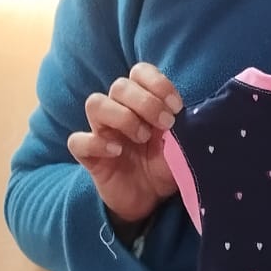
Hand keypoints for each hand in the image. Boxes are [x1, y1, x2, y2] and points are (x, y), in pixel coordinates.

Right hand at [68, 62, 181, 230]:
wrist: (150, 199)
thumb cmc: (164, 165)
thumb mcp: (181, 146)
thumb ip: (184, 128)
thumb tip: (192, 117)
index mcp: (142, 101)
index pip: (140, 72)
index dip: (158, 83)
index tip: (177, 107)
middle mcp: (119, 110)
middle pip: (119, 85)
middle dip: (145, 102)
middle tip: (166, 124)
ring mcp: (101, 131)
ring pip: (95, 104)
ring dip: (122, 116)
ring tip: (142, 138)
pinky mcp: (88, 156)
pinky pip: (77, 141)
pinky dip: (96, 143)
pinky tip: (117, 152)